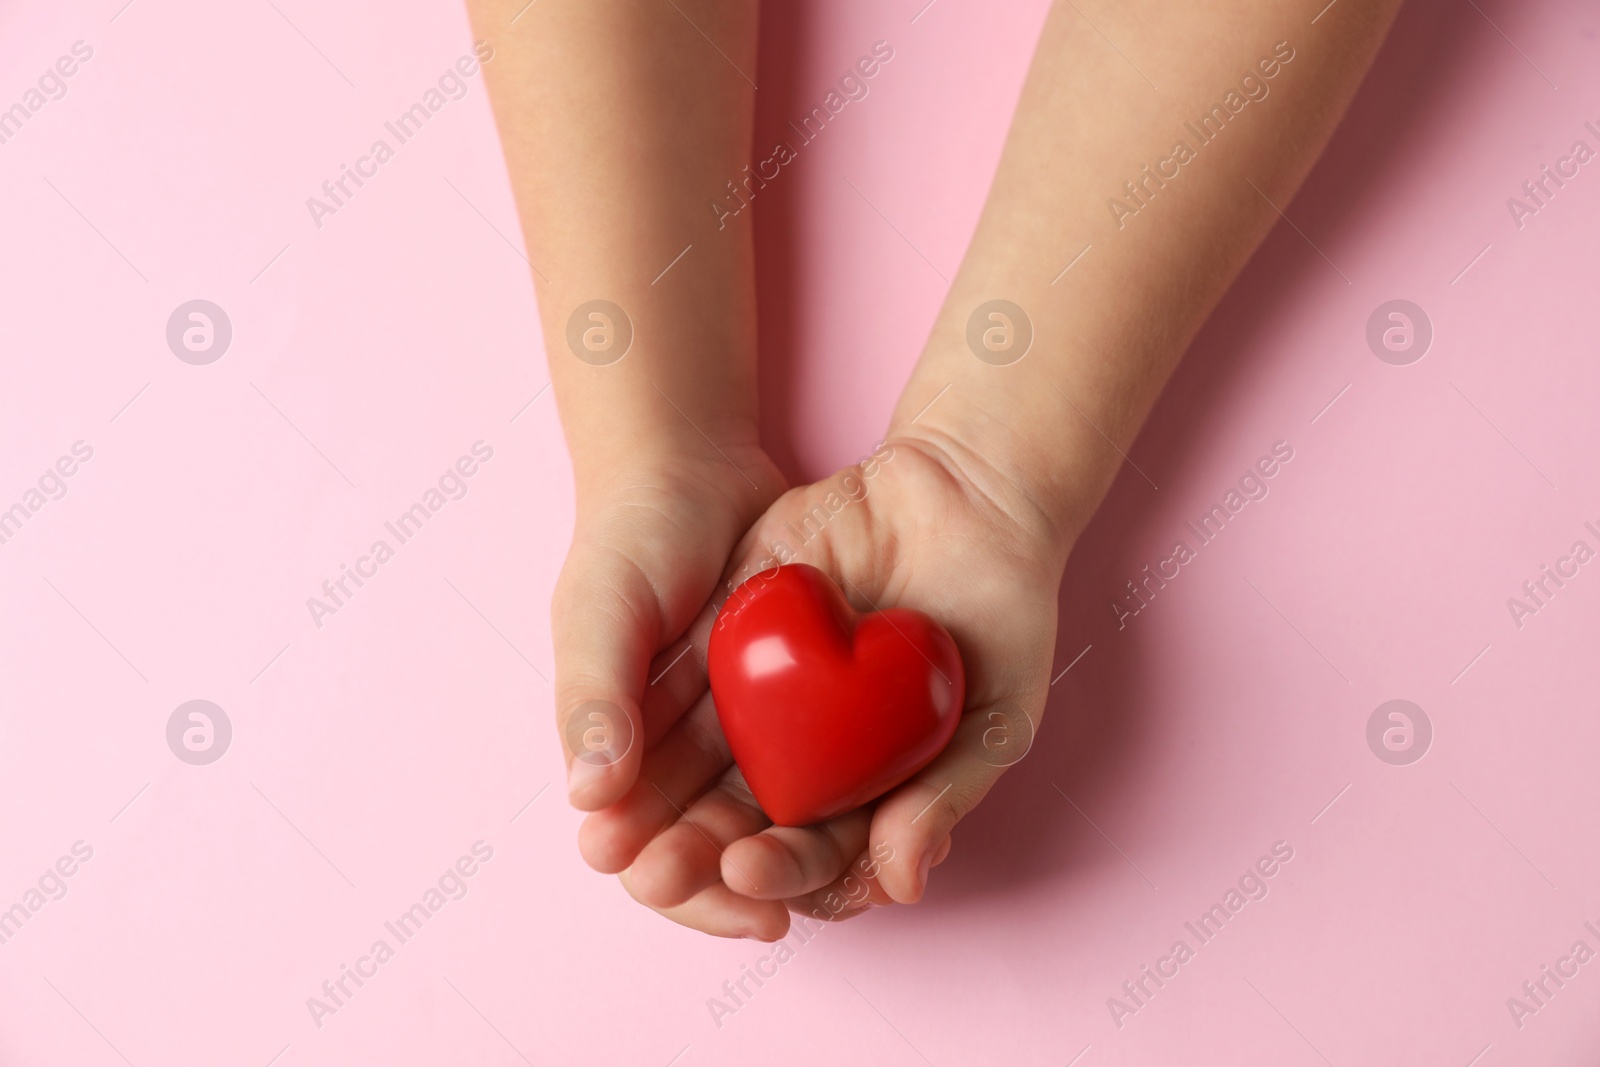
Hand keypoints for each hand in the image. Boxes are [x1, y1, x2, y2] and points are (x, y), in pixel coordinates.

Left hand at [579, 432, 1067, 937]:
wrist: (971, 492)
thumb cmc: (1001, 616)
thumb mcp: (994, 717)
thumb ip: (945, 797)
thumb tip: (898, 885)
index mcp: (867, 790)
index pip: (812, 851)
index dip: (779, 870)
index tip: (748, 870)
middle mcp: (806, 751)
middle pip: (738, 818)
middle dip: (694, 853)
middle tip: (657, 873)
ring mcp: (764, 690)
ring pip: (695, 757)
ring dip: (652, 798)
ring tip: (612, 831)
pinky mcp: (731, 627)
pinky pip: (680, 675)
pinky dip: (643, 710)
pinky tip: (615, 736)